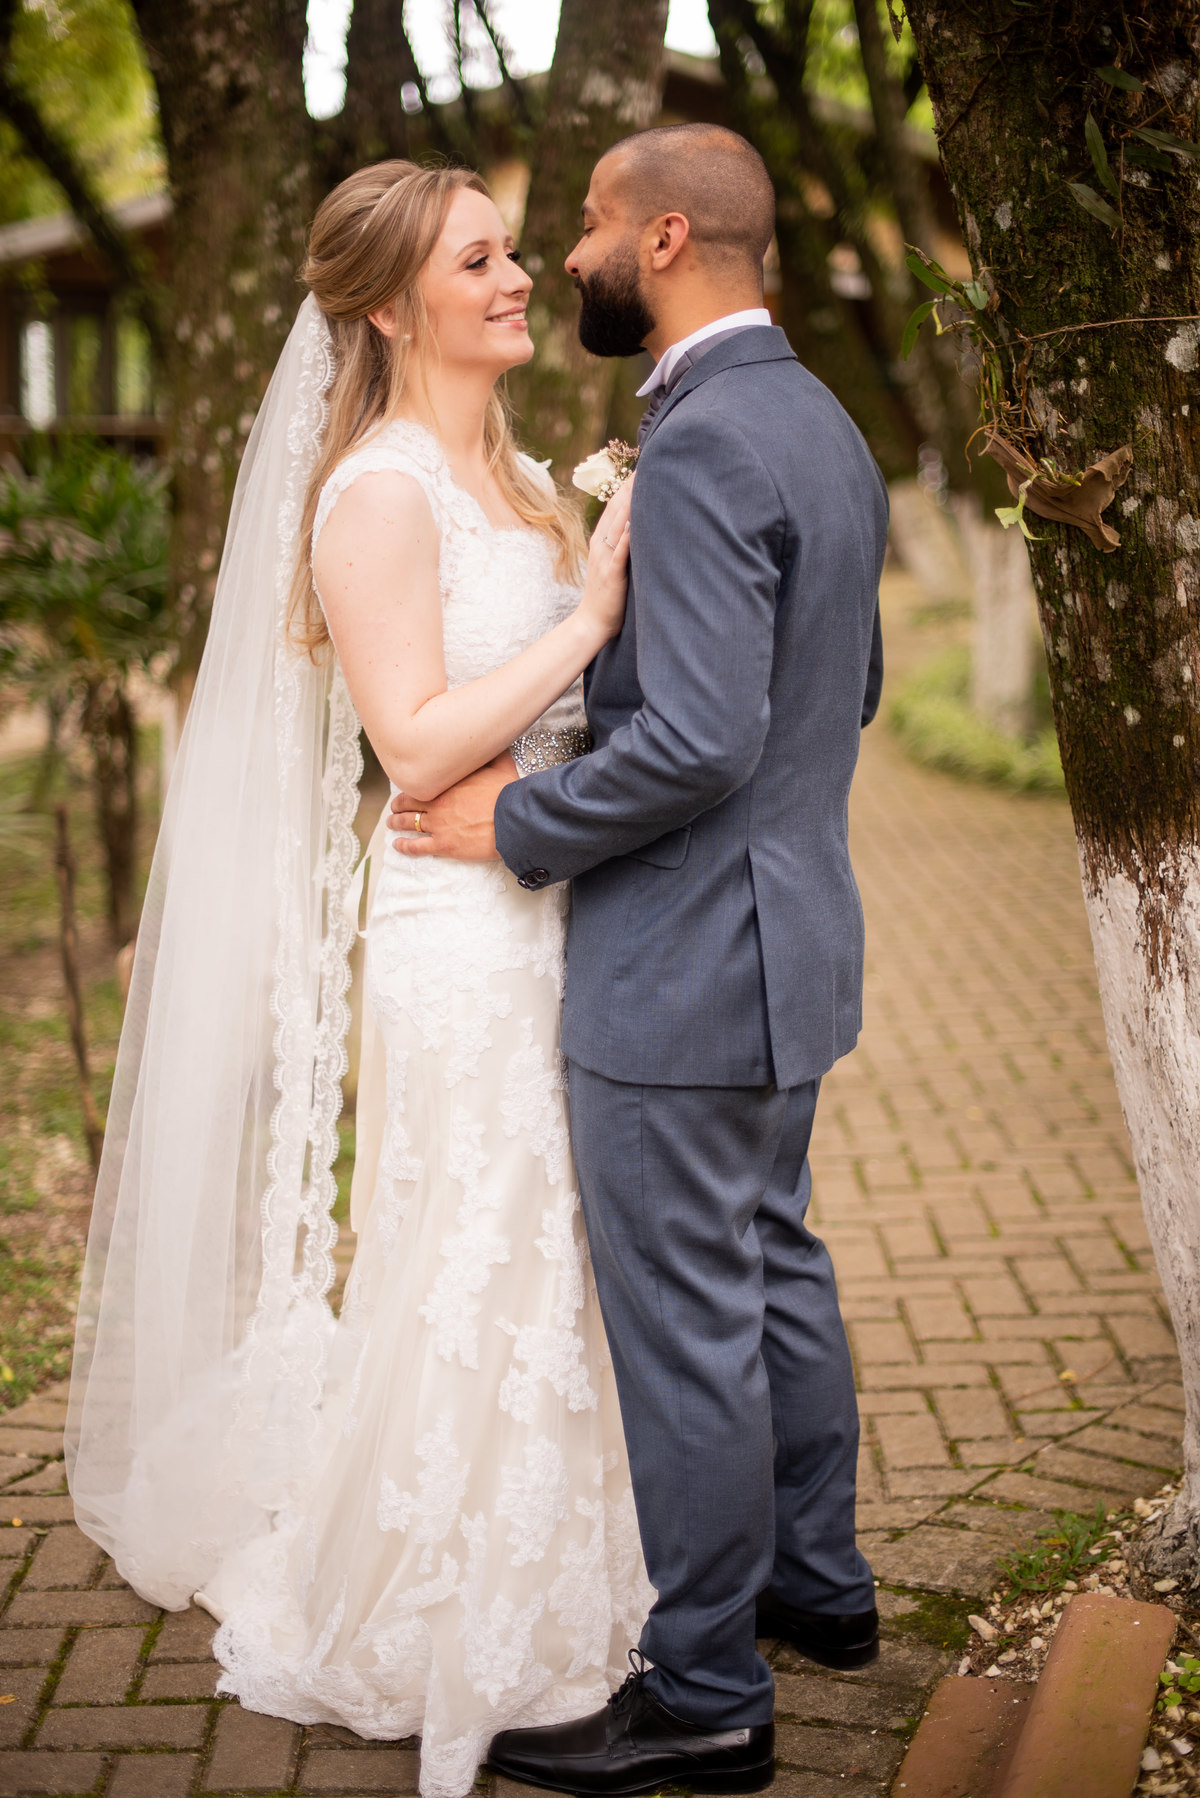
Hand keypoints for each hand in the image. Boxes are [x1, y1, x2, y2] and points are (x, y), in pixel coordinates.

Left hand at [389, 754, 516, 860]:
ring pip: (408, 823)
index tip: (410, 786)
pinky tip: (397, 845)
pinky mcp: (444, 845)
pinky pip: (417, 846)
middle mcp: (438, 803)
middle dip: (398, 805)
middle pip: (409, 803)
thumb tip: (496, 741)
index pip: (422, 783)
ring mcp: (439, 825)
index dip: (412, 786)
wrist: (512, 820)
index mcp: (448, 784)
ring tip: (391, 823)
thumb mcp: (502, 766)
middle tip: (394, 807)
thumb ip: (493, 754)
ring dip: (396, 823)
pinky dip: (404, 846)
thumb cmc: (509, 794)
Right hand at [576, 478, 632, 644]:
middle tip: (645, 465)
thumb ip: (623, 545)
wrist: (592, 622)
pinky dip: (626, 537)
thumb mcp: (614, 564)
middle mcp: (600, 545)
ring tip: (641, 484)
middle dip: (629, 487)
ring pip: (616, 526)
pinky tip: (634, 523)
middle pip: (615, 509)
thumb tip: (638, 527)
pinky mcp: (610, 575)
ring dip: (628, 505)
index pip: (614, 506)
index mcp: (600, 540)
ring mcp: (604, 559)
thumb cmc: (609, 595)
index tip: (641, 468)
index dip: (626, 486)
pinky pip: (618, 552)